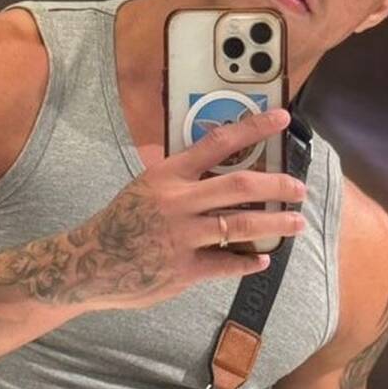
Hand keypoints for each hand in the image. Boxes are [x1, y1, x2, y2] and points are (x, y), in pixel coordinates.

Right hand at [77, 108, 307, 311]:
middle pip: (241, 186)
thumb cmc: (120, 223)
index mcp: (168, 175)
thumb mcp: (144, 187)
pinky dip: (248, 262)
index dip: (253, 128)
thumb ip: (180, 177)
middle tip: (299, 189)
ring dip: (275, 223)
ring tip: (296, 223)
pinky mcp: (183, 269)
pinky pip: (226, 264)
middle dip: (278, 185)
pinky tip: (262, 259)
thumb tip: (215, 162)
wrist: (88, 263)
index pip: (217, 142)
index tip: (281, 119)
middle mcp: (177, 202)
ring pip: (240, 225)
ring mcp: (181, 237)